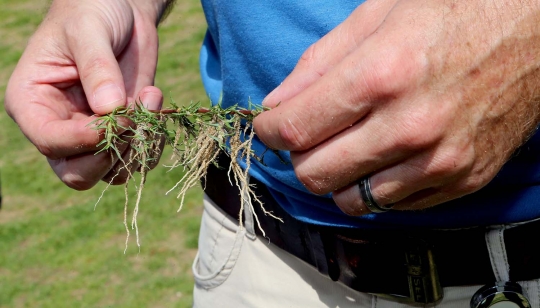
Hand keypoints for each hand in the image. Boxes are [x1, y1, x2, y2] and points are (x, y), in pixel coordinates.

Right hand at [5, 0, 169, 189]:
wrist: (121, 10)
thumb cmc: (91, 11)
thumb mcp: (88, 30)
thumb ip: (97, 69)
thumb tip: (110, 110)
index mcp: (33, 103)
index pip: (50, 142)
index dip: (84, 139)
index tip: (116, 117)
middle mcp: (60, 126)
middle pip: (78, 174)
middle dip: (111, 154)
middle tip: (133, 116)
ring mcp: (92, 134)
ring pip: (111, 173)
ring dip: (138, 147)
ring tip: (149, 100)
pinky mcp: (122, 131)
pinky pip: (137, 158)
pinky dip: (153, 140)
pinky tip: (155, 100)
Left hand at [254, 0, 539, 214]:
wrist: (536, 27)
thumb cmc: (458, 8)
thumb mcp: (378, 14)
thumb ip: (318, 63)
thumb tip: (277, 103)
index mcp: (383, 74)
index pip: (296, 128)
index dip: (269, 131)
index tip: (269, 126)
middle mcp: (410, 126)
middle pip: (316, 173)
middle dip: (299, 156)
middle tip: (308, 135)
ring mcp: (440, 160)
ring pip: (351, 200)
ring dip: (337, 177)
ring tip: (347, 146)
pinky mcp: (462, 179)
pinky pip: (393, 205)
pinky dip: (375, 186)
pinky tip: (383, 157)